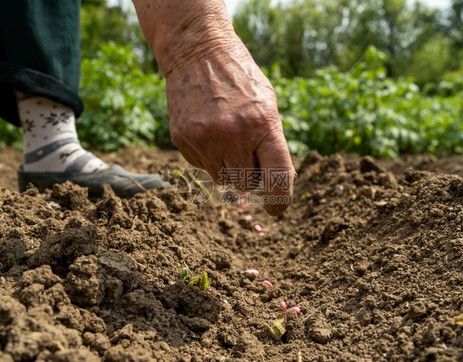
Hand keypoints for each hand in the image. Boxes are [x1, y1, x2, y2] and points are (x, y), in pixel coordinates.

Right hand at [165, 41, 293, 214]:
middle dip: (249, 177)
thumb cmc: (240, 78)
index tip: (275, 207)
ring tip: (226, 137)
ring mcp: (204, 139)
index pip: (277, 178)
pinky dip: (208, 156)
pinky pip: (201, 166)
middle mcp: (233, 135)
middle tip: (248, 154)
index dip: (279, 199)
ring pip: (222, 179)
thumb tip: (272, 183)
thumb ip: (271, 143)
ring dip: (228, 167)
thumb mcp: (267, 104)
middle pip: (245, 185)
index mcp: (263, 125)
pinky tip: (208, 130)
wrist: (197, 52)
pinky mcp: (183, 140)